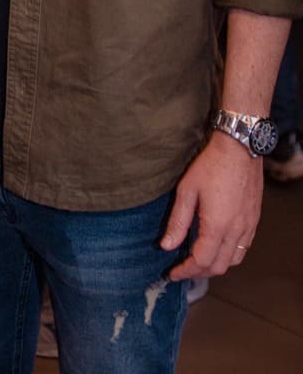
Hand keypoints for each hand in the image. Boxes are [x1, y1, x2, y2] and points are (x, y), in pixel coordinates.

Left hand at [161, 131, 262, 279]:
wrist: (240, 148)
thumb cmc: (211, 165)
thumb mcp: (186, 190)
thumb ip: (178, 221)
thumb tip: (167, 245)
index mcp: (217, 226)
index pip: (201, 262)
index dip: (185, 271)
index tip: (173, 273)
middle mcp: (236, 231)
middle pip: (219, 266)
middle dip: (199, 272)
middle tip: (183, 268)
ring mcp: (248, 226)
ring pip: (234, 260)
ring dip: (215, 265)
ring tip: (199, 260)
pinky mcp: (254, 219)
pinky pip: (244, 248)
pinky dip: (230, 255)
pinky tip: (218, 246)